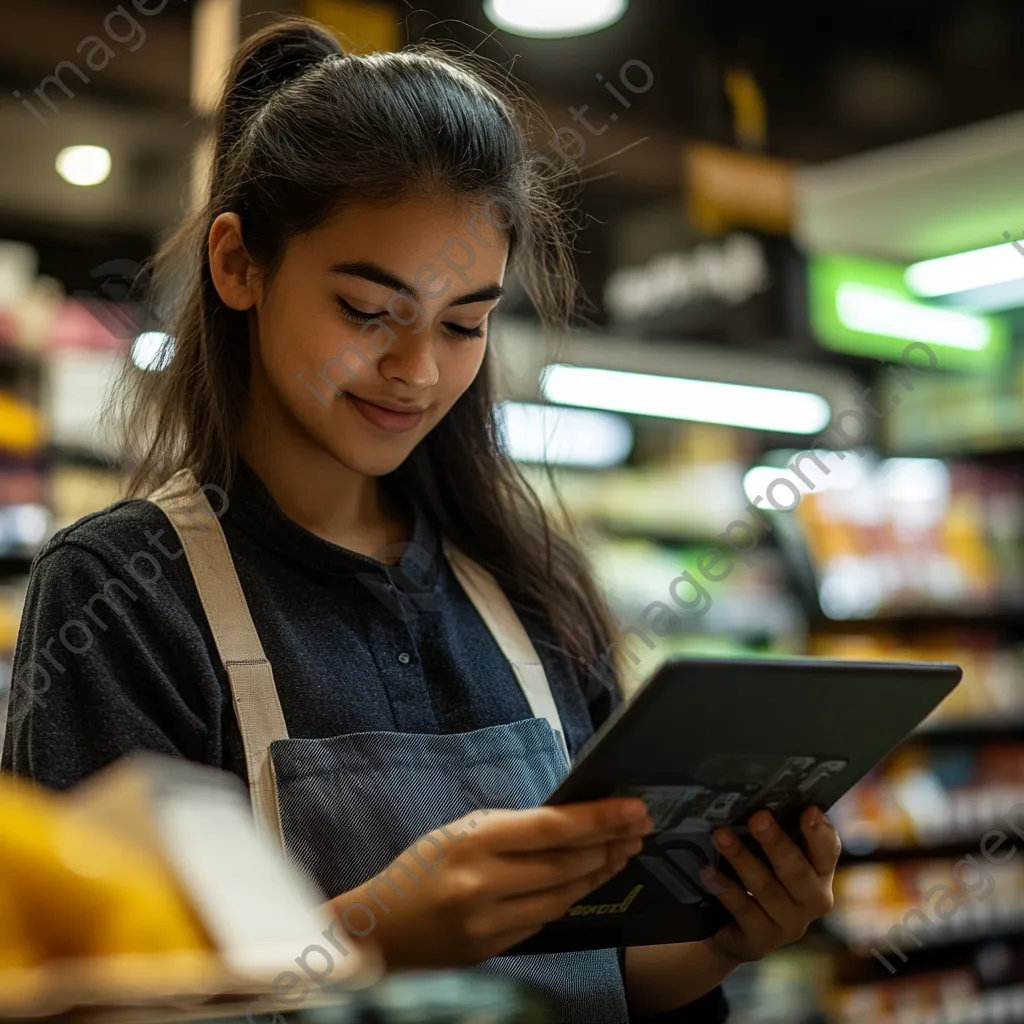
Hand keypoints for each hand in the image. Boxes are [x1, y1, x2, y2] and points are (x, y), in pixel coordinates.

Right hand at [330, 797, 653, 967]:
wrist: (379, 929)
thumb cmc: (419, 871)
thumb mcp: (458, 834)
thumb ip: (510, 831)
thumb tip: (571, 821)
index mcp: (472, 841)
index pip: (552, 827)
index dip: (600, 818)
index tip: (634, 808)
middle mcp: (482, 884)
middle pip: (566, 863)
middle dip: (610, 843)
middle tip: (639, 827)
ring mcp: (489, 923)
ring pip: (563, 895)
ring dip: (599, 872)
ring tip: (623, 851)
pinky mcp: (494, 950)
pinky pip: (545, 920)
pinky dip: (570, 897)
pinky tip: (589, 880)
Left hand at [699, 807, 840, 967]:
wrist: (735, 930)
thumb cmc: (760, 878)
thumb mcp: (772, 857)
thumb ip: (777, 833)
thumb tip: (758, 797)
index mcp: (820, 873)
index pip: (828, 851)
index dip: (820, 832)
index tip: (809, 810)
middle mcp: (812, 900)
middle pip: (797, 871)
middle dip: (776, 842)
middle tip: (757, 817)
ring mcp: (789, 924)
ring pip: (766, 888)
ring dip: (741, 859)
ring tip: (720, 836)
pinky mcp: (762, 940)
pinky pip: (743, 910)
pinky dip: (725, 888)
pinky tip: (708, 872)